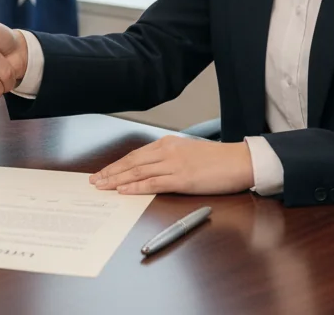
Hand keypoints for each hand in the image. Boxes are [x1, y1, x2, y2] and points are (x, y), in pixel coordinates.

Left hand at [89, 135, 254, 194]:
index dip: (117, 164)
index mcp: (168, 143)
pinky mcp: (182, 179)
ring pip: (137, 172)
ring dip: (117, 180)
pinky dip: (136, 187)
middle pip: (131, 162)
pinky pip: (153, 183)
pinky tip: (123, 191)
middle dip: (110, 172)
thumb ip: (169, 157)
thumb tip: (152, 169)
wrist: (239, 161)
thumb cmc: (217, 160)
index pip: (135, 155)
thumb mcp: (188, 152)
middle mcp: (167, 151)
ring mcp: (173, 164)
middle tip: (94, 181)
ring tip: (102, 187)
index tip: (103, 172)